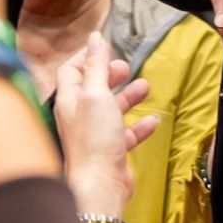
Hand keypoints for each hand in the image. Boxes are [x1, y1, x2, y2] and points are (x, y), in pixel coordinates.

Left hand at [55, 31, 158, 217]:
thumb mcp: (96, 93)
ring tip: (145, 87)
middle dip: (110, 75)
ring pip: (111, 110)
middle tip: (125, 68)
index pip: (71, 70)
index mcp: (69, 100)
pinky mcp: (111, 151)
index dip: (86, 57)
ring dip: (128, 97)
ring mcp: (95, 135)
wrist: (101, 184)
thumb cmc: (94, 139)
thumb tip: (95, 38)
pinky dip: (139, 125)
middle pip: (92, 88)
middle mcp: (79, 116)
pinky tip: (152, 120)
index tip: (104, 48)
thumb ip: (96, 65)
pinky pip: (126, 134)